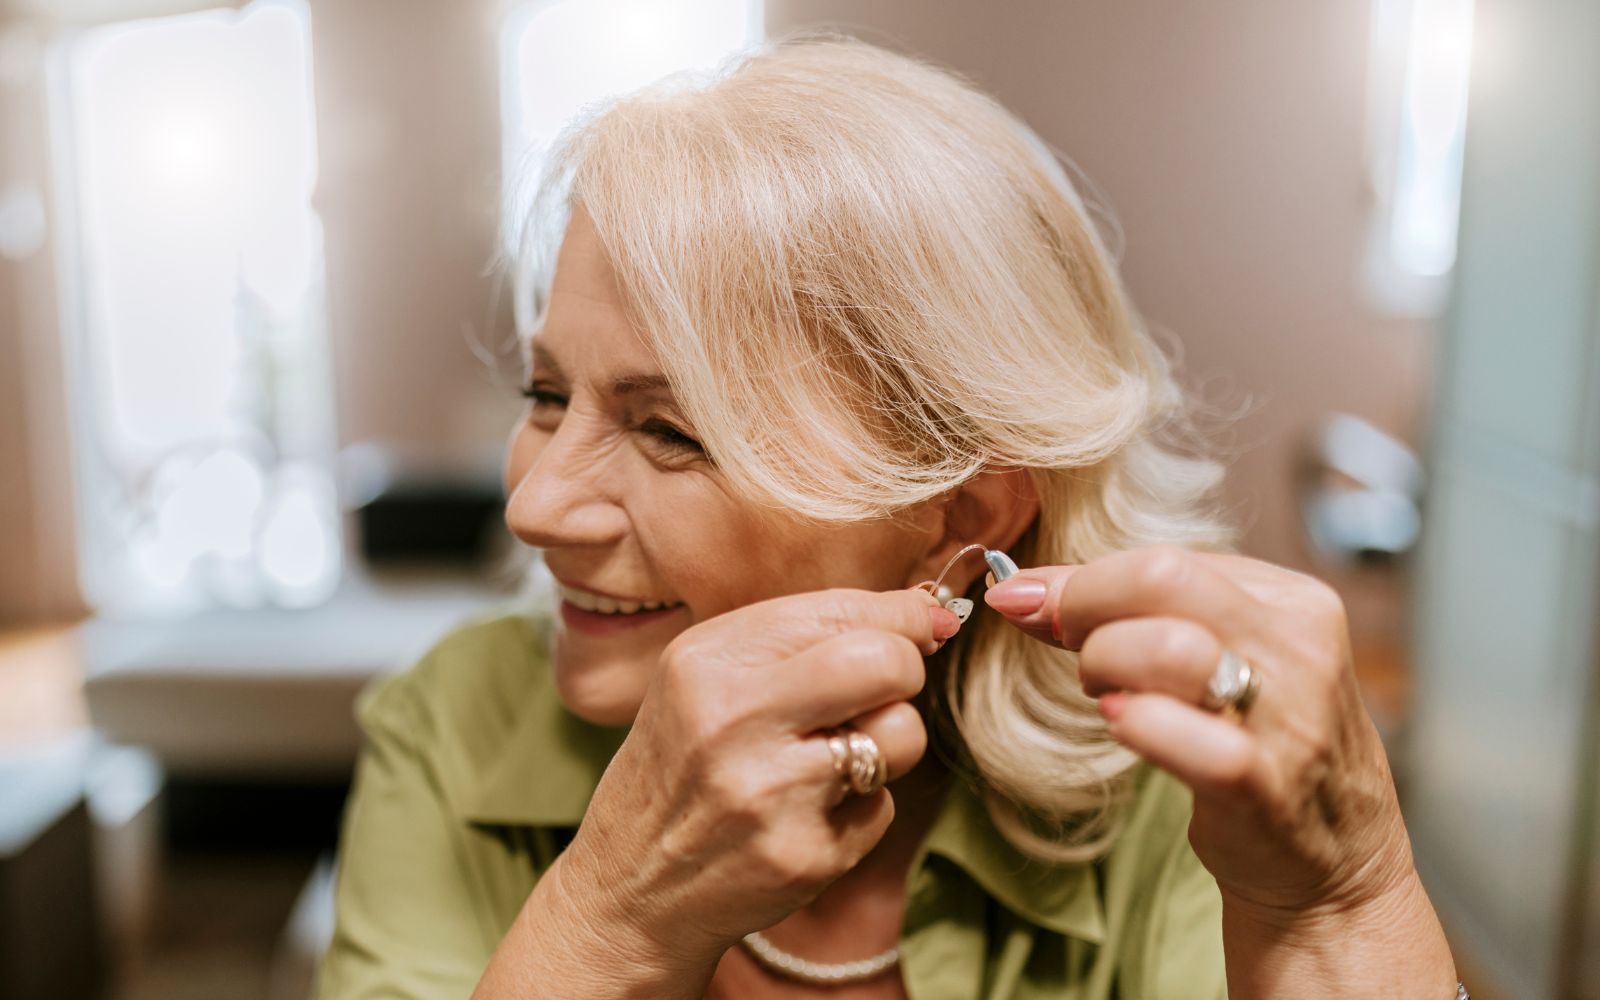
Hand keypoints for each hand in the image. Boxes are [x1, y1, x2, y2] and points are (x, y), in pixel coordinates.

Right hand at [554, 588, 957, 978]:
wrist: (629, 890)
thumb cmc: (681, 765)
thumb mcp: (706, 677)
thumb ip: (802, 635)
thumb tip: (927, 608)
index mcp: (707, 661)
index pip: (842, 609)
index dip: (904, 616)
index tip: (922, 625)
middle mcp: (734, 720)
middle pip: (886, 662)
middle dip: (907, 668)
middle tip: (882, 689)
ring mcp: (770, 794)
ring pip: (902, 735)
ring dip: (887, 744)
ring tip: (831, 758)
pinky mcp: (803, 857)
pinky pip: (883, 807)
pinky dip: (858, 808)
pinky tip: (804, 817)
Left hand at [984, 546, 1455, 993]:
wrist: (1333, 864)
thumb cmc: (1253, 743)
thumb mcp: (1213, 658)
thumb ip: (1131, 613)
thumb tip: (1020, 589)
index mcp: (1291, 600)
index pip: (1165, 558)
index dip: (1087, 581)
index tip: (1038, 607)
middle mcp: (1299, 648)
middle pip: (1162, 578)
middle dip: (1084, 607)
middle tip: (1068, 647)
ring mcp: (1288, 718)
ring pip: (1166, 647)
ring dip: (1104, 665)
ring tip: (1106, 696)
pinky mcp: (1265, 787)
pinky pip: (1184, 737)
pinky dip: (1136, 724)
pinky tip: (1123, 726)